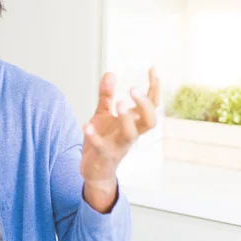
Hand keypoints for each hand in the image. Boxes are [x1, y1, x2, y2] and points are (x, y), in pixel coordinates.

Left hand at [80, 68, 159, 211]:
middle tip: (133, 88)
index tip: (153, 69)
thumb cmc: (103, 140)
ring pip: (131, 134)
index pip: (151, 105)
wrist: (95, 171)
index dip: (154, 88)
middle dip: (145, 105)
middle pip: (150, 121)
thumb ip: (107, 96)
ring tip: (120, 102)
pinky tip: (87, 125)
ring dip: (127, 118)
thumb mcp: (103, 115)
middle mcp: (131, 134)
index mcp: (134, 123)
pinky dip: (95, 135)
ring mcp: (119, 146)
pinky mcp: (104, 155)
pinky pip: (102, 146)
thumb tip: (110, 73)